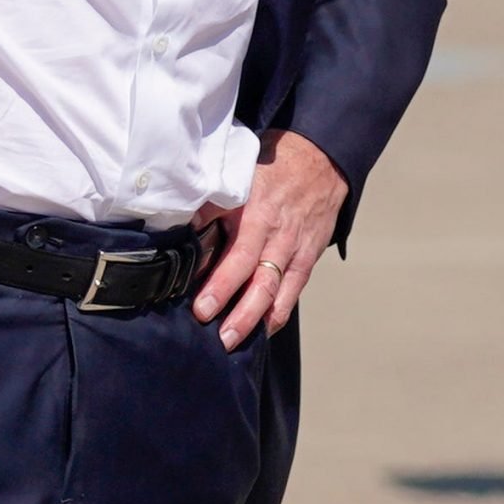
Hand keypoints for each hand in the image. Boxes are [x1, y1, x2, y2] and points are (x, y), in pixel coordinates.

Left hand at [192, 129, 347, 349]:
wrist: (321, 159)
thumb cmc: (273, 167)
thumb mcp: (238, 175)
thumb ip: (212, 205)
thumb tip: (182, 230)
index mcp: (258, 214)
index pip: (239, 257)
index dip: (221, 285)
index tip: (202, 308)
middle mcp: (279, 236)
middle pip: (261, 283)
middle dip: (240, 315)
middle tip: (219, 339)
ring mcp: (297, 250)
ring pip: (279, 293)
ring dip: (257, 321)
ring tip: (236, 343)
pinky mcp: (309, 258)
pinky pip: (294, 291)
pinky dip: (278, 313)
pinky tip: (262, 330)